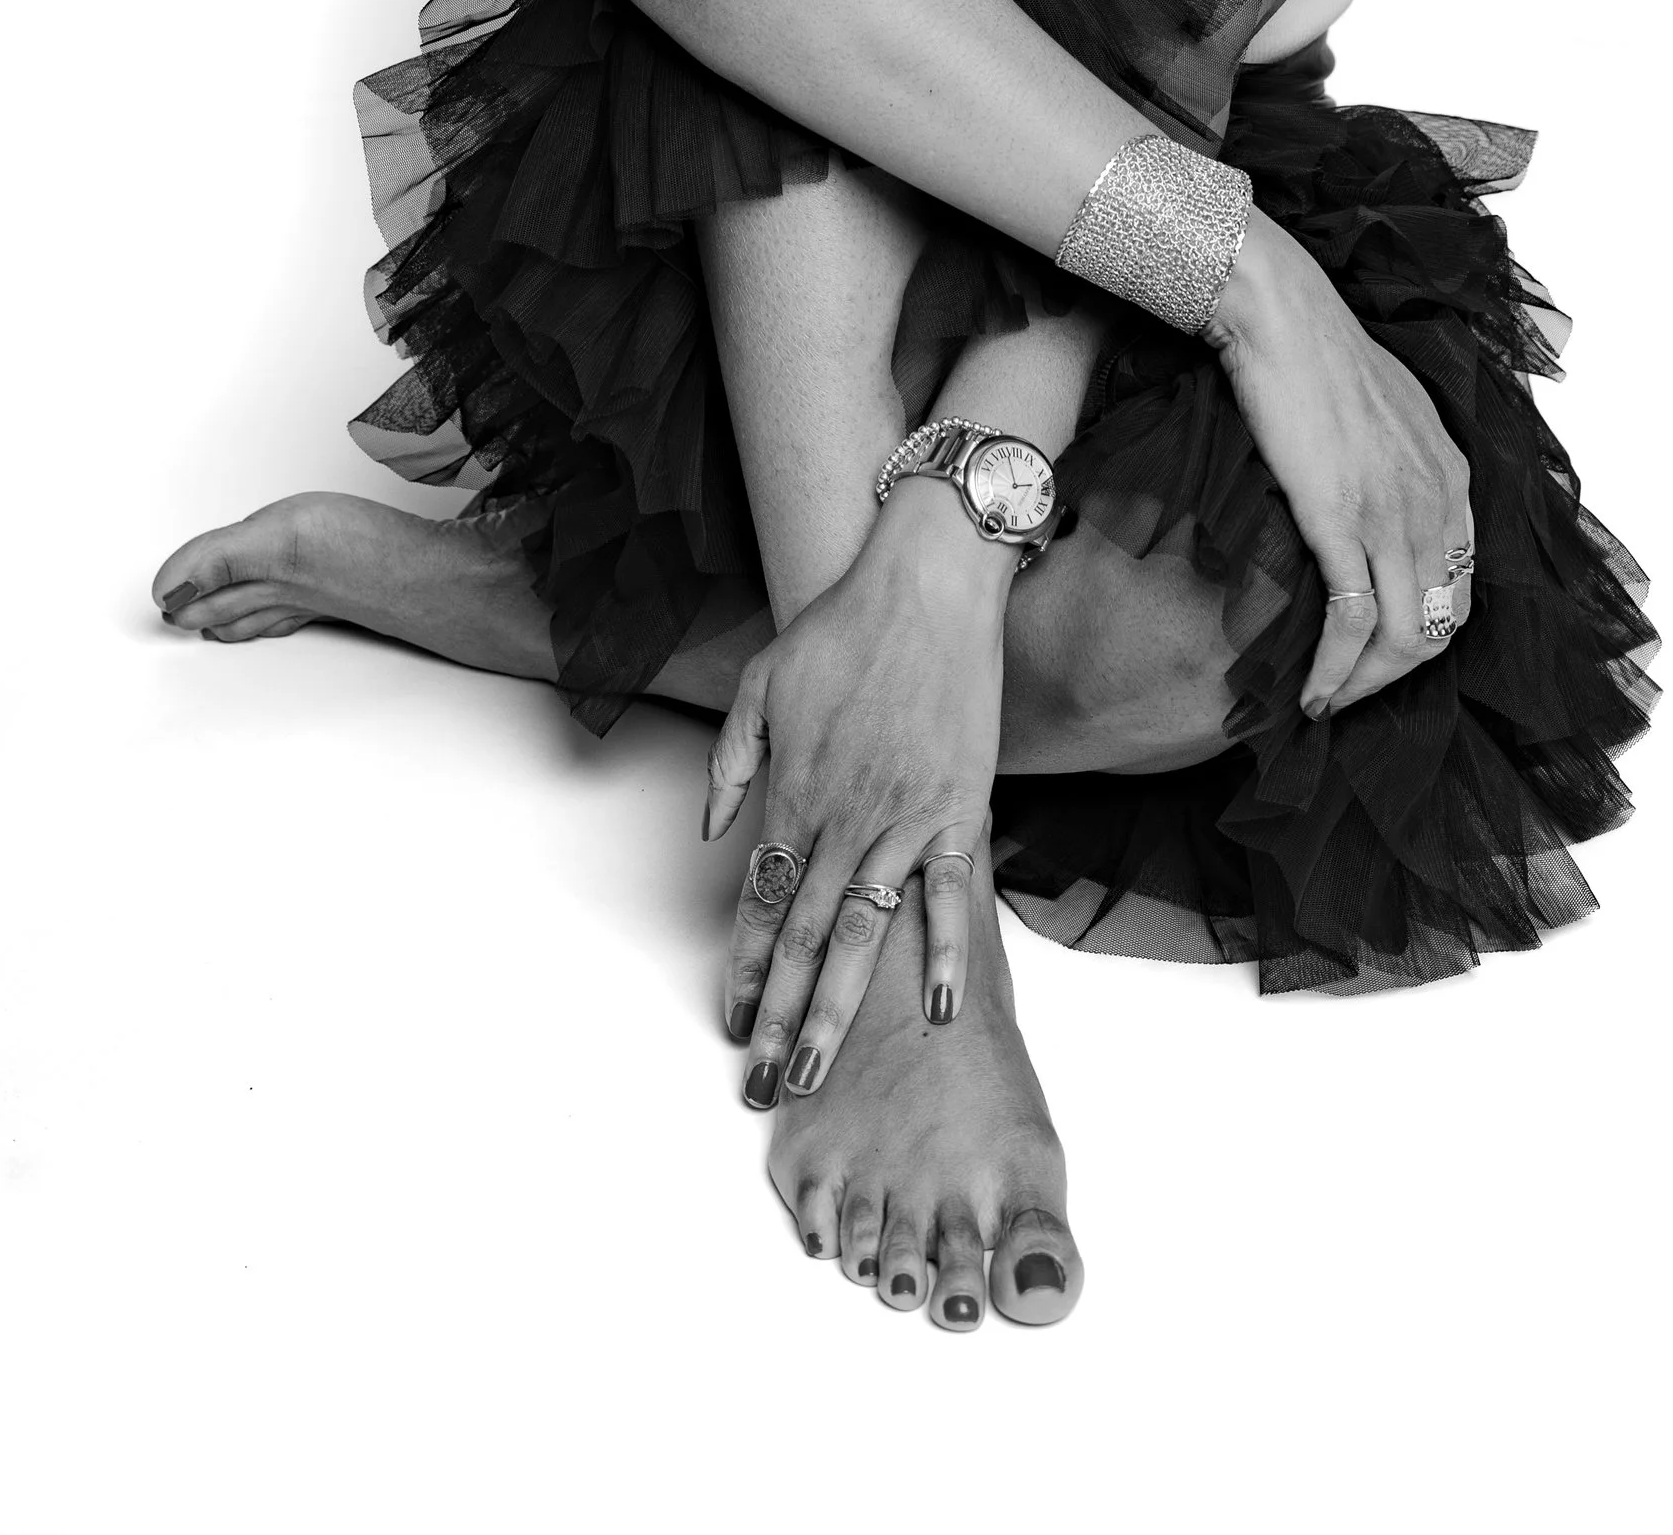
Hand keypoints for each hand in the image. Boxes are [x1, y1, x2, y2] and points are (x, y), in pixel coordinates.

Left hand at [703, 480, 1010, 1101]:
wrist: (925, 585)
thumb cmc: (842, 628)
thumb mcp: (761, 685)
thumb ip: (733, 764)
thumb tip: (714, 830)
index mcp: (793, 794)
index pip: (760, 906)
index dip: (746, 971)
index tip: (732, 1024)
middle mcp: (843, 821)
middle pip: (804, 941)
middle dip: (780, 1020)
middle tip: (762, 1087)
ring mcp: (903, 821)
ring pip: (863, 936)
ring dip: (839, 1011)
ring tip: (818, 1072)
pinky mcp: (958, 810)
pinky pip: (950, 896)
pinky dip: (946, 953)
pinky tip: (941, 1009)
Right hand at [1209, 210, 1474, 716]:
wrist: (1283, 315)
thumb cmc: (1321, 353)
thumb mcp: (1393, 411)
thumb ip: (1404, 461)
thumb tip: (1382, 495)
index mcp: (1454, 479)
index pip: (1460, 590)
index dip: (1420, 638)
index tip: (1374, 658)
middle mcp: (1437, 503)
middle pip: (1440, 628)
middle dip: (1395, 678)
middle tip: (1347, 695)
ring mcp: (1393, 513)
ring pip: (1404, 639)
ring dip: (1365, 688)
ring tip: (1324, 704)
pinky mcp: (1342, 518)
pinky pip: (1351, 621)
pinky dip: (1333, 670)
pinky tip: (1307, 690)